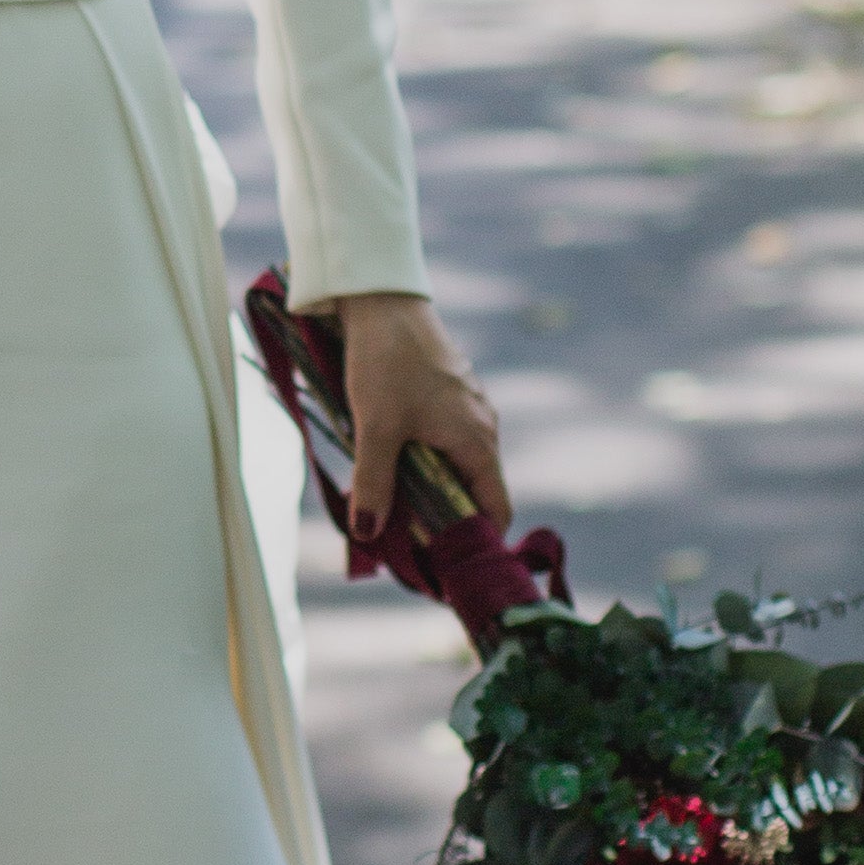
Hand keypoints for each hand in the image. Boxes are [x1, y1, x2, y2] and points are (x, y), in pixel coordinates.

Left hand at [326, 288, 507, 545]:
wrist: (381, 300)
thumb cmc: (386, 362)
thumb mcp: (376, 427)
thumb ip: (374, 482)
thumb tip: (368, 532)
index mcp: (478, 441)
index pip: (495, 509)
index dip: (476, 541)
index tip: (446, 565)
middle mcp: (482, 427)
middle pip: (473, 491)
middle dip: (444, 519)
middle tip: (408, 544)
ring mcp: (466, 409)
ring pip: (455, 465)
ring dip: (429, 488)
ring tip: (392, 507)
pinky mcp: (446, 394)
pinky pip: (442, 441)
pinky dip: (422, 460)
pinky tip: (388, 462)